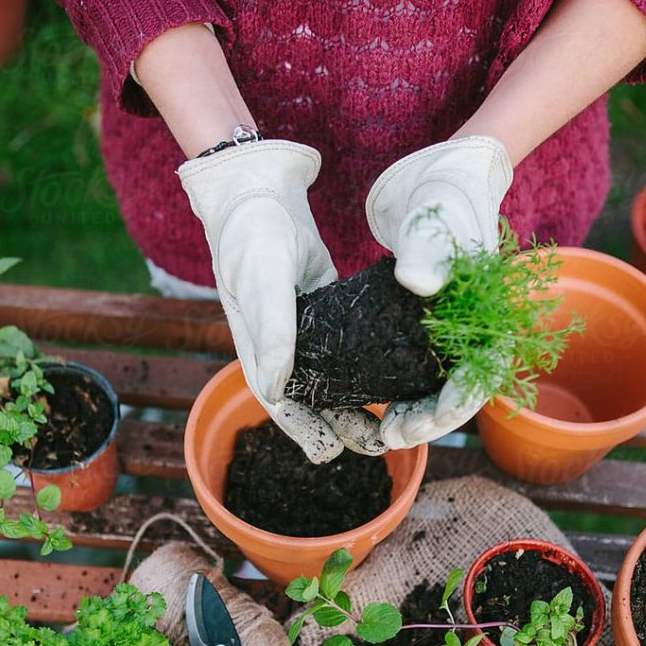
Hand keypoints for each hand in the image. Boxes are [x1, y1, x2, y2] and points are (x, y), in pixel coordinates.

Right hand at [179, 141, 383, 462]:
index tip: (329, 453)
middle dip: (338, 427)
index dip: (303, 429)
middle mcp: (281, 350)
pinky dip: (365, 371)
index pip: (279, 402)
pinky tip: (393, 382)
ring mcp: (305, 335)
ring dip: (354, 406)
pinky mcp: (328, 317)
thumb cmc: (251, 233)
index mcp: (257, 349)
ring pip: (331, 382)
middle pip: (310, 401)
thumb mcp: (261, 275)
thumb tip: (279, 388)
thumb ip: (271, 327)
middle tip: (375, 445)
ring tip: (386, 429)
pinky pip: (347, 353)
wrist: (259, 192)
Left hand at [365, 136, 512, 448]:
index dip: (454, 405)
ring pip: (435, 385)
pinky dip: (395, 389)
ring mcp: (449, 329)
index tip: (421, 423)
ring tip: (382, 433)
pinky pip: (412, 367)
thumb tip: (418, 282)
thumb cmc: (447, 190)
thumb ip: (431, 249)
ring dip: (413, 413)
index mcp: (491, 312)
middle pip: (458, 389)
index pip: (483, 372)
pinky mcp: (421, 324)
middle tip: (392, 437)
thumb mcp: (439, 215)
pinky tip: (373, 404)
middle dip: (428, 419)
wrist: (435, 171)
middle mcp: (473, 327)